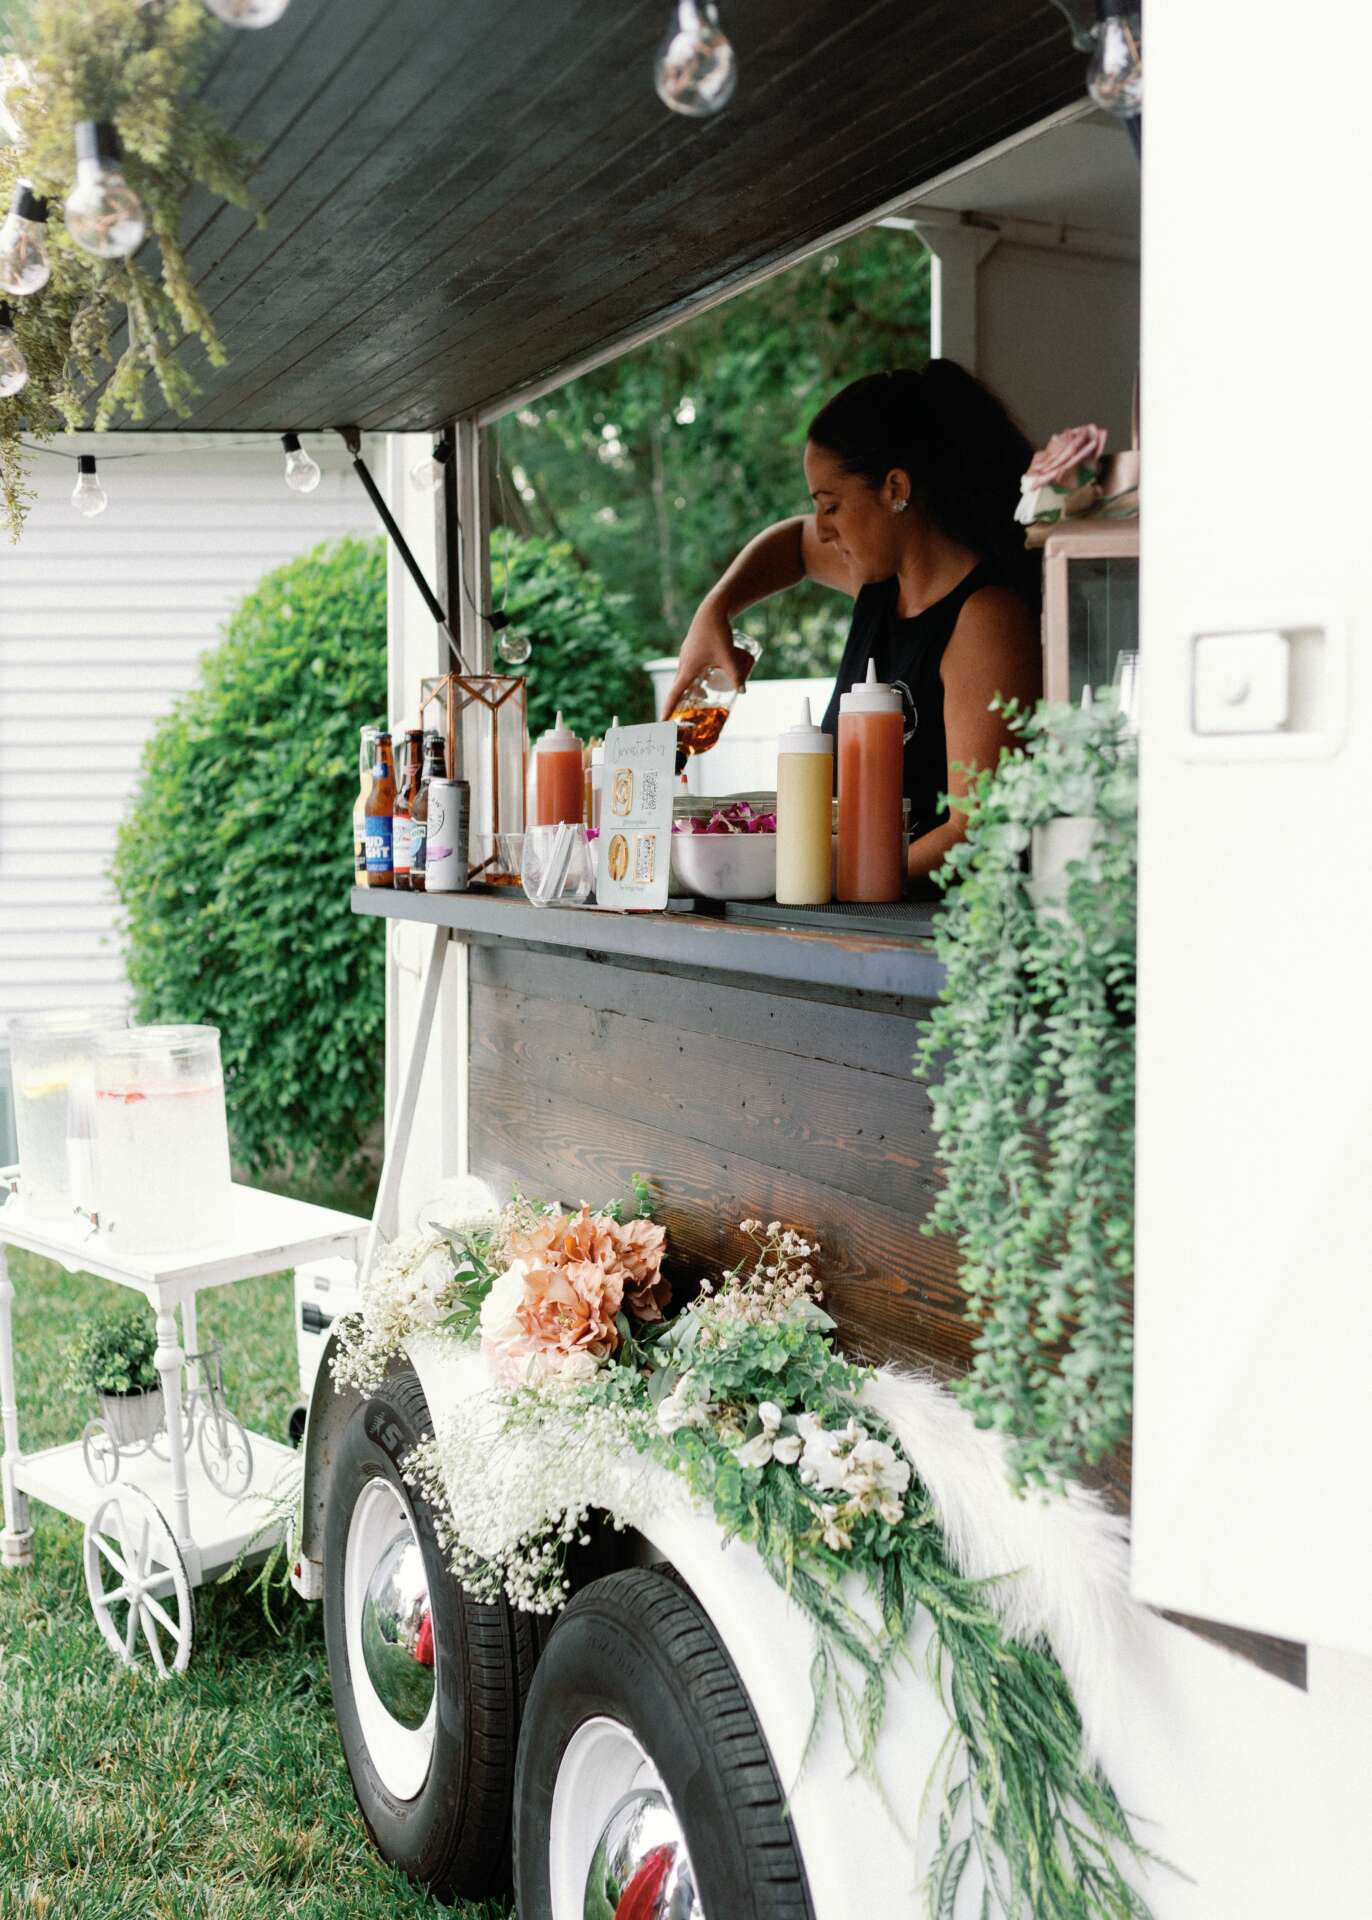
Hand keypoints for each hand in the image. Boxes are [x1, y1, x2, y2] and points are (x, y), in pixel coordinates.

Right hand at [662, 599, 751, 716]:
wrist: (713, 609)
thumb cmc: (718, 632)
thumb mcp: (728, 657)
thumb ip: (736, 675)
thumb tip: (743, 692)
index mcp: (688, 668)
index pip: (675, 694)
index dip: (668, 708)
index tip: (662, 720)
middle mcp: (684, 663)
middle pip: (680, 688)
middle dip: (683, 701)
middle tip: (688, 713)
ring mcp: (686, 655)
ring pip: (686, 677)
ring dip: (692, 687)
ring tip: (705, 694)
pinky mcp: (692, 649)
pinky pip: (690, 668)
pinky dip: (695, 676)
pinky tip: (707, 675)